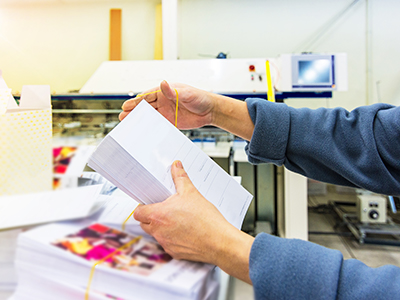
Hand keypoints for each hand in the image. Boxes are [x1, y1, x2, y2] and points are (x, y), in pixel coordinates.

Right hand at [120, 81, 214, 129]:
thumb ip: (173, 91)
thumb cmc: (200, 97)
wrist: (211, 110)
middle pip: (145, 106)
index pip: (147, 96)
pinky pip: (158, 125)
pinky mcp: (171, 122)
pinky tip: (142, 132)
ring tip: (128, 124)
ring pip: (149, 116)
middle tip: (122, 117)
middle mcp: (164, 101)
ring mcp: (166, 112)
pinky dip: (150, 128)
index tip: (126, 105)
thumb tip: (163, 83)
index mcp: (165, 92)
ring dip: (139, 120)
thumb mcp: (186, 93)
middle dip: (134, 111)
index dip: (136, 101)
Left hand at [133, 160, 253, 283]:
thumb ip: (180, 177)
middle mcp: (158, 231)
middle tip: (164, 209)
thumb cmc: (206, 220)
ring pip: (156, 234)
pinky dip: (173, 238)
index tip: (151, 202)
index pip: (138, 212)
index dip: (143, 206)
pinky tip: (185, 231)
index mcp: (158, 215)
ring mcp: (165, 243)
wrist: (219, 242)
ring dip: (162, 227)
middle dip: (151, 216)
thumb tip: (176, 166)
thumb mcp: (191, 192)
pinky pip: (167, 244)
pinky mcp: (174, 252)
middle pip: (144, 223)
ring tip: (178, 219)